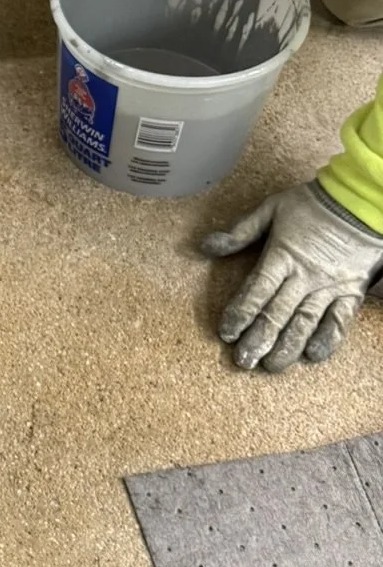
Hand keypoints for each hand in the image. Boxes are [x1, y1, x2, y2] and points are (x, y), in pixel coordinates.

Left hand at [201, 180, 382, 370]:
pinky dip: (328, 339)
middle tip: (244, 361)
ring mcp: (329, 286)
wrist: (360, 201)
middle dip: (259, 339)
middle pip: (277, 313)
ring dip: (287, 346)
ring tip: (271, 366)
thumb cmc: (312, 204)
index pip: (256, 291)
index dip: (239, 314)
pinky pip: (339, 320)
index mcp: (282, 256)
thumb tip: (206, 245)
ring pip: (305, 322)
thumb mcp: (271, 209)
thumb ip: (240, 231)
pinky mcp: (351, 292)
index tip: (226, 333)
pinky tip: (313, 355)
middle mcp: (304, 276)